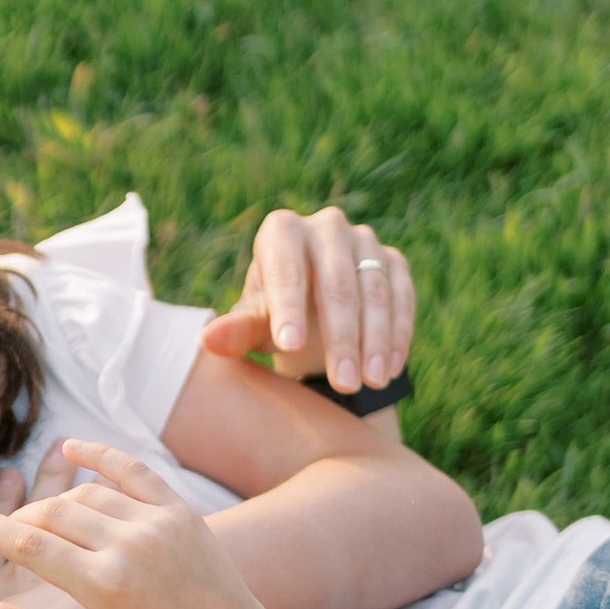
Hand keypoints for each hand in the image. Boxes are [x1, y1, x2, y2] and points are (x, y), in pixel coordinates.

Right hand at [0, 441, 282, 608]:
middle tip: (3, 530)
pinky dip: (101, 456)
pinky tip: (73, 449)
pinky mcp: (181, 512)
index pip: (30, 546)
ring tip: (40, 520)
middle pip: (54, 514)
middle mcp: (132, 547)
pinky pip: (133, 471)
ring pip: (88, 494)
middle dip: (21, 520)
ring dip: (57, 503)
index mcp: (105, 588)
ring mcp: (160, 524)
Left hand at [200, 206, 414, 394]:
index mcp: (281, 232)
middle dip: (342, 337)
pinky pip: (402, 294)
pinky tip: (391, 369)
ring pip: (375, 289)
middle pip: (337, 283)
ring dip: (376, 339)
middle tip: (344, 382)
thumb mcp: (253, 327)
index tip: (290, 347)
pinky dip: (399, 333)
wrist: (312, 316)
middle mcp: (325, 226)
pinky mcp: (393, 260)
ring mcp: (363, 240)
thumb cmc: (273, 319)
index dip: (288, 308)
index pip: (286, 270)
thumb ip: (236, 332)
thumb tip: (208, 340)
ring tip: (371, 382)